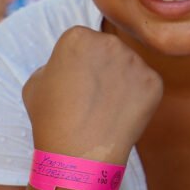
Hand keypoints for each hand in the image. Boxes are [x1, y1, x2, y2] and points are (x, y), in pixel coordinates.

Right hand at [22, 27, 162, 164]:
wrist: (80, 153)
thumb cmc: (52, 120)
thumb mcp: (36, 82)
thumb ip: (57, 63)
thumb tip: (73, 64)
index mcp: (78, 36)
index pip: (83, 41)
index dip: (78, 64)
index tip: (73, 83)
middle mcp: (109, 42)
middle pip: (108, 50)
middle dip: (103, 68)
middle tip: (92, 97)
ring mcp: (135, 61)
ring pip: (129, 67)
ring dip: (121, 82)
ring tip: (105, 109)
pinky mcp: (154, 82)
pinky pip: (146, 85)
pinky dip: (138, 99)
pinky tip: (121, 115)